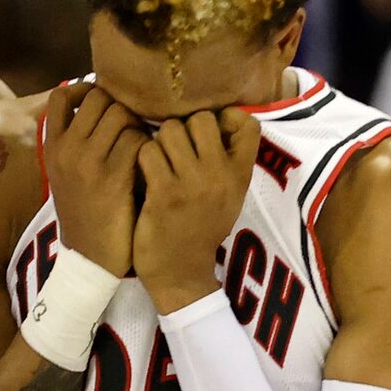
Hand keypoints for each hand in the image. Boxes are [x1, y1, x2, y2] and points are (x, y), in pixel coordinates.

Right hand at [39, 81, 148, 274]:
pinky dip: (148, 145)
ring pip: (121, 114)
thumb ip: (74, 141)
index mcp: (51, 148)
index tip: (103, 102)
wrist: (90, 258)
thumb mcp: (65, 175)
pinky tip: (149, 161)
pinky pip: (138, 140)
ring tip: (141, 142)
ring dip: (137, 123)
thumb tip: (95, 102)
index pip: (62, 96)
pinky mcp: (114, 179)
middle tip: (131, 125)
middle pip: (98, 98)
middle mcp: (66, 150)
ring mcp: (88, 164)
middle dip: (120, 105)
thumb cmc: (84, 212)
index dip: (86, 89)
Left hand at [133, 109, 258, 310]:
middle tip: (174, 148)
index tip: (210, 131)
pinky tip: (144, 174)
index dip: (227, 117)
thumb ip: (226, 161)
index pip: (248, 124)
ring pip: (170, 130)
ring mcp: (192, 184)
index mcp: (240, 175)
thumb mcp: (228, 196)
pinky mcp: (164, 193)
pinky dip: (142, 158)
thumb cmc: (200, 229)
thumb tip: (214, 120)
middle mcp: (221, 175)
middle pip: (201, 119)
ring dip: (158, 142)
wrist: (181, 273)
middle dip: (182, 127)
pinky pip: (148, 152)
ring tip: (158, 161)